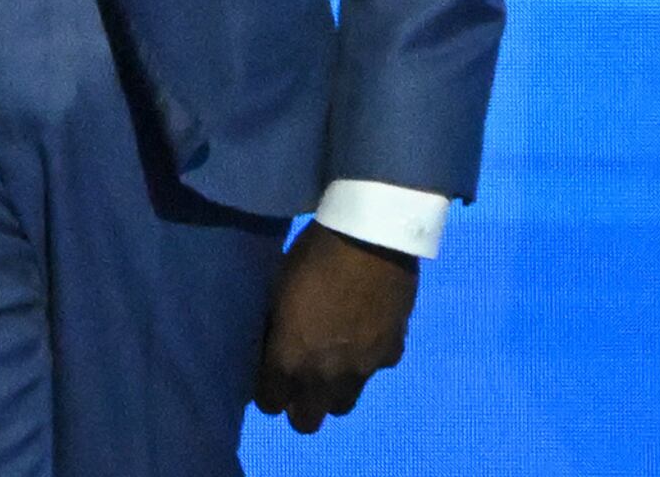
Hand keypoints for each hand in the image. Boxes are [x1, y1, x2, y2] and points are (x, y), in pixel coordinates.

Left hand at [251, 221, 416, 434]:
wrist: (372, 237)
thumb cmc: (314, 255)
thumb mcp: (278, 290)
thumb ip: (279, 329)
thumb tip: (276, 343)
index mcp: (288, 359)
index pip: (269, 403)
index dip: (268, 391)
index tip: (270, 376)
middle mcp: (323, 376)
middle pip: (306, 422)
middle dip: (299, 406)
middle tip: (300, 380)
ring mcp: (361, 370)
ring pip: (342, 405)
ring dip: (333, 391)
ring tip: (333, 363)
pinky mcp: (391, 354)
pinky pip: (374, 370)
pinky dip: (368, 359)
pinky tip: (366, 333)